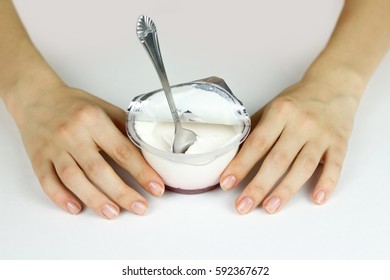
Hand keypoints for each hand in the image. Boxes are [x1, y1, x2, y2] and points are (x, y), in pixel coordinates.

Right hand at [15, 82, 164, 218]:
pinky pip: (48, 181)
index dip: (142, 172)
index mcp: (93, 119)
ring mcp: (53, 147)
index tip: (157, 187)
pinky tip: (76, 208)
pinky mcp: (38, 158)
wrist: (36, 97)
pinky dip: (61, 197)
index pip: (122, 150)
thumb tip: (148, 151)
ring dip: (95, 199)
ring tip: (113, 213)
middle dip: (122, 193)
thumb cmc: (74, 104)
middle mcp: (73, 134)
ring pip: (74, 179)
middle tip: (140, 207)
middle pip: (99, 170)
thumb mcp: (104, 108)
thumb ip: (125, 128)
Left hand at [220, 78, 361, 213]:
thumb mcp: (273, 107)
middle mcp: (301, 123)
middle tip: (243, 206)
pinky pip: (335, 166)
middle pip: (277, 160)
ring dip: (286, 190)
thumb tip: (233, 153)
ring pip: (303, 167)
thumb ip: (255, 128)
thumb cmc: (298, 100)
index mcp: (280, 112)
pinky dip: (327, 183)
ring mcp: (322, 134)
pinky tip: (316, 199)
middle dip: (258, 186)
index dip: (240, 165)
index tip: (226, 182)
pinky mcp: (340, 143)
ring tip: (269, 208)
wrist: (334, 85)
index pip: (257, 143)